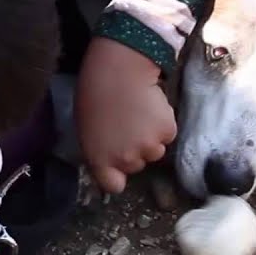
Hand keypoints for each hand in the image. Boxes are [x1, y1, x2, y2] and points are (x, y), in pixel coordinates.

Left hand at [75, 37, 176, 193]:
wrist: (119, 69)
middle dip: (135, 150)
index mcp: (100, 160)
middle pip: (137, 165)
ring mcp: (148, 148)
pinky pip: (168, 134)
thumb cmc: (95, 92)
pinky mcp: (167, 132)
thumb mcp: (87, 128)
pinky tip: (152, 106)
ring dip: (151, 137)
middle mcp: (125, 160)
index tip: (119, 165)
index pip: (113, 185)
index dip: (117, 175)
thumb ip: (99, 149)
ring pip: (156, 150)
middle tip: (129, 125)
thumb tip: (110, 156)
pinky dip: (163, 123)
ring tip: (140, 113)